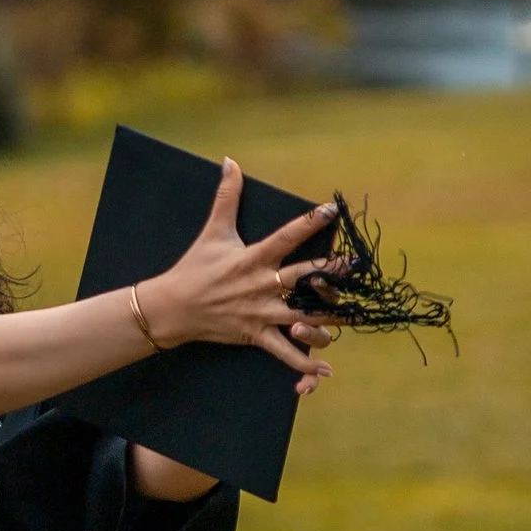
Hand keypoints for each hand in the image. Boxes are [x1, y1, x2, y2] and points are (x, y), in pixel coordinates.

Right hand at [137, 162, 340, 386]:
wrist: (174, 307)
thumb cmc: (196, 267)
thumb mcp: (213, 230)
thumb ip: (226, 196)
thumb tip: (230, 162)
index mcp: (253, 258)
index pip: (286, 235)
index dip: (310, 221)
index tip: (332, 209)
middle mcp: (261, 285)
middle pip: (303, 277)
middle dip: (331, 272)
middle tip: (356, 266)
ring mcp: (261, 312)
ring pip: (302, 316)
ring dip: (329, 318)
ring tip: (355, 316)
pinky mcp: (256, 334)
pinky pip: (284, 352)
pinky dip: (305, 362)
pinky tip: (327, 368)